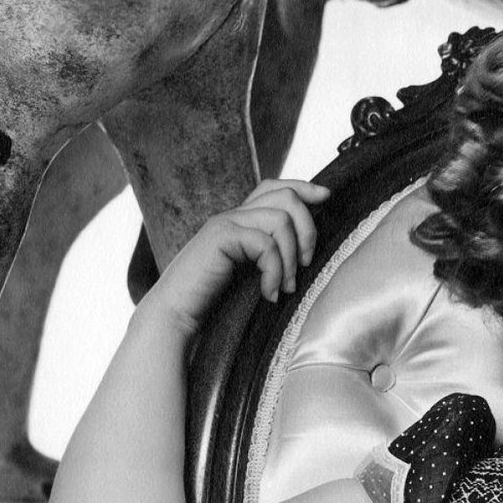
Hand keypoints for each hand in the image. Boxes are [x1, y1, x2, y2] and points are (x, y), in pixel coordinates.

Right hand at [139, 178, 330, 337]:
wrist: (175, 315)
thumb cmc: (213, 302)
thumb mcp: (250, 274)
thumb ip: (270, 256)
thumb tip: (308, 250)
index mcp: (239, 221)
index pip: (274, 187)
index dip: (303, 187)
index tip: (327, 196)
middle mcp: (232, 216)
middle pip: (285, 195)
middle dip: (307, 227)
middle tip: (305, 263)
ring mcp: (225, 223)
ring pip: (280, 219)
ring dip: (290, 257)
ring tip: (285, 287)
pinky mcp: (221, 237)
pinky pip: (265, 244)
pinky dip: (274, 271)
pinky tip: (269, 294)